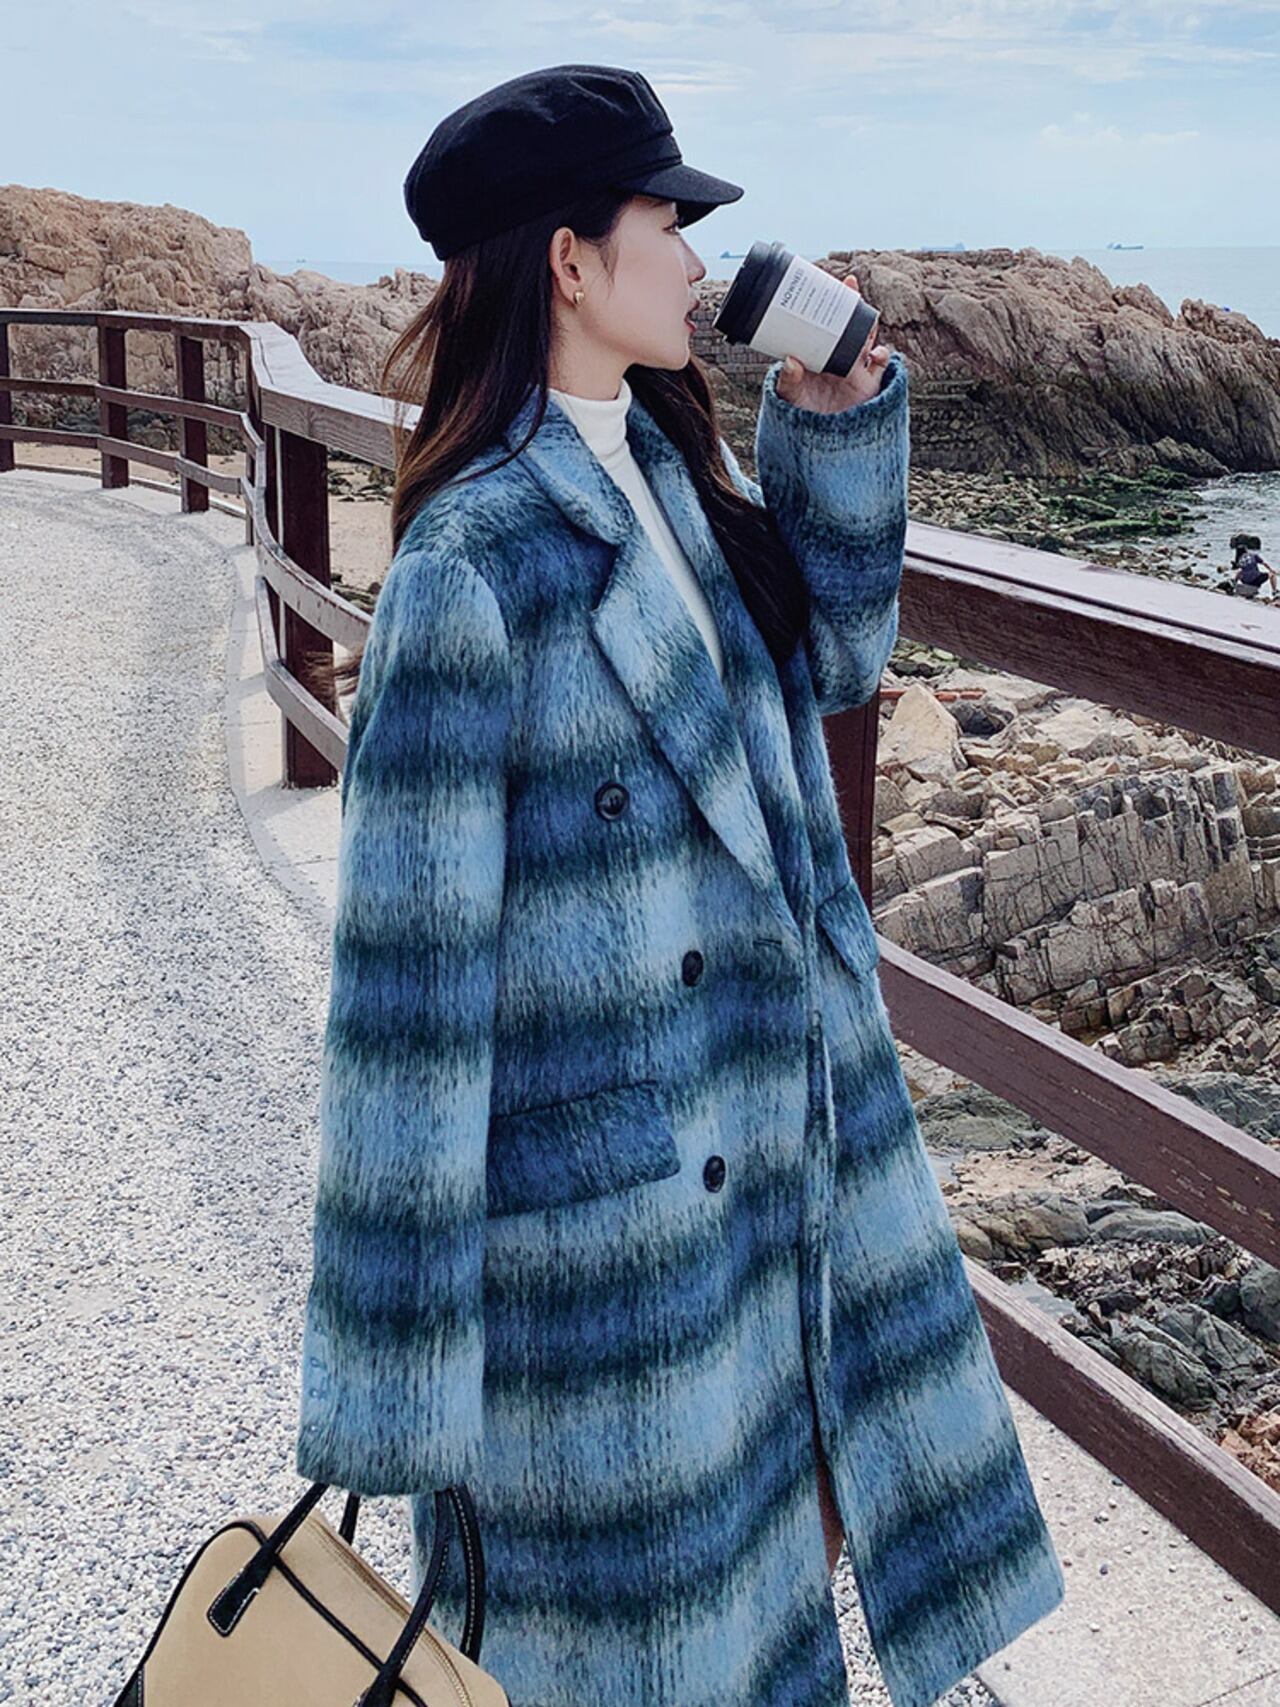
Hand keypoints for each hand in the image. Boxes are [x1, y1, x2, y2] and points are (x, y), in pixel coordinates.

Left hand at [775, 273, 892, 412]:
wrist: (819, 444)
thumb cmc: (803, 417)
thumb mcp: (790, 397)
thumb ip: (788, 381)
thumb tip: (790, 360)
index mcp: (820, 354)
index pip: (826, 324)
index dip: (831, 304)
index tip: (829, 284)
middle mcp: (840, 358)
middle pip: (851, 324)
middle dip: (854, 304)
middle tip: (850, 286)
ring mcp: (856, 370)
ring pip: (868, 339)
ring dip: (868, 325)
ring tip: (865, 316)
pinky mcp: (869, 386)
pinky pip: (882, 367)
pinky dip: (882, 356)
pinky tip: (875, 353)